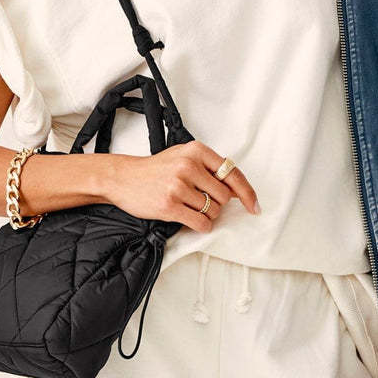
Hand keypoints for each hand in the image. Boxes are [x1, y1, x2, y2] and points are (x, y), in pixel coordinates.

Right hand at [101, 140, 258, 232]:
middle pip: (224, 196)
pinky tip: (193, 221)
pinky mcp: (169, 205)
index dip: (247, 193)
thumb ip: (209, 168)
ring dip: (208, 215)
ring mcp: (178, 186)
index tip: (254, 206)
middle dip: (217, 204)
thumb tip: (237, 190)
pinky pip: (200, 222)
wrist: (122, 177)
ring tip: (190, 208)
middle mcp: (189, 166)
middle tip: (202, 202)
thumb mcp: (183, 157)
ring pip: (213, 211)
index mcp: (196, 151)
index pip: (232, 173)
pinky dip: (202, 226)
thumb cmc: (156, 169)